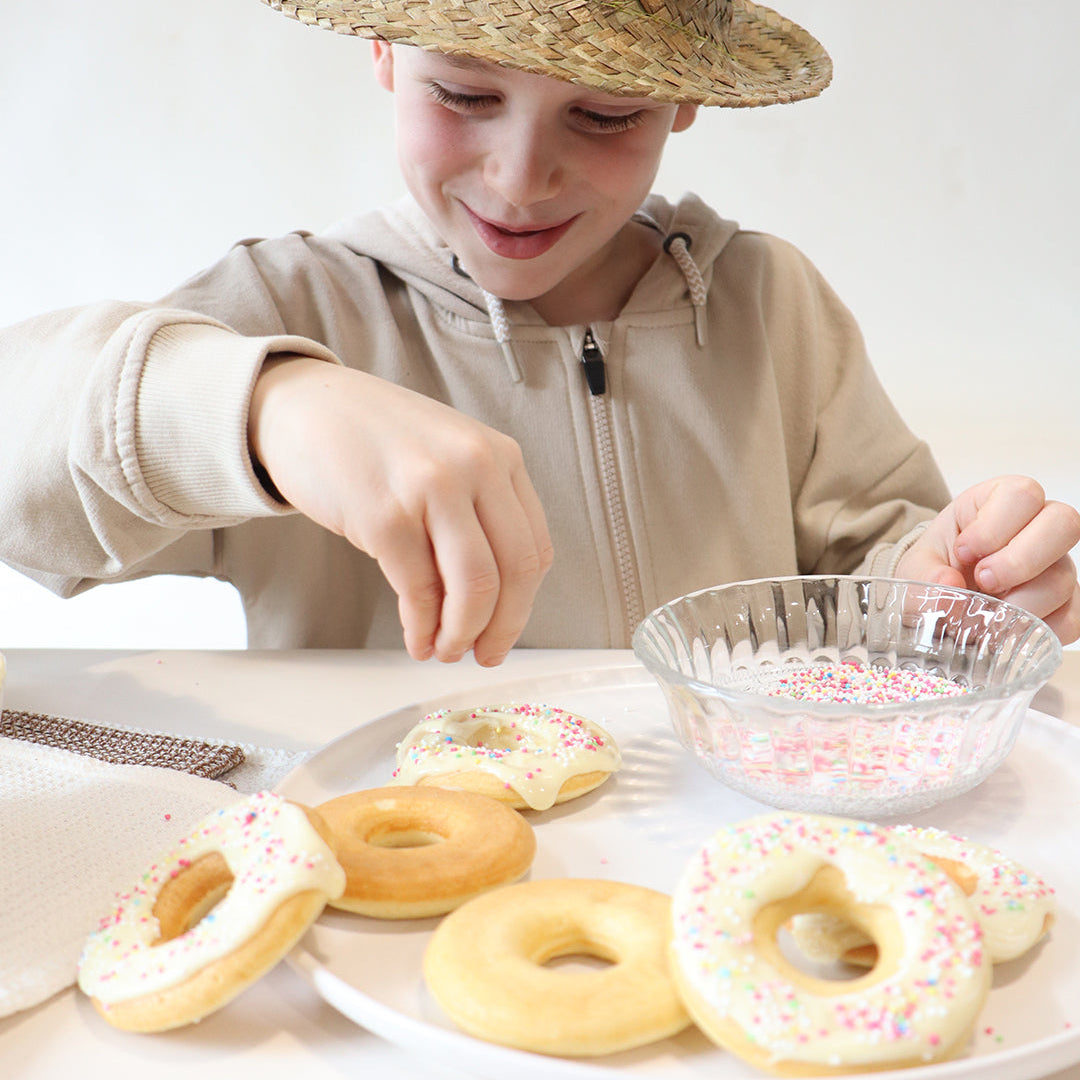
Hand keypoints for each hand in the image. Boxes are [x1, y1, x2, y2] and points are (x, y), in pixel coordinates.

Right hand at [249, 356, 552, 664]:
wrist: (304, 405)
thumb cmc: (375, 438)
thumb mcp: (448, 456)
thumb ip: (478, 511)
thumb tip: (490, 600)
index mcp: (500, 455)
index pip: (535, 548)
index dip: (524, 605)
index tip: (506, 632)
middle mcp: (474, 466)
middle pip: (515, 571)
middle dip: (502, 628)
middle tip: (484, 654)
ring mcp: (430, 488)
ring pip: (474, 587)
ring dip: (462, 634)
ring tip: (446, 650)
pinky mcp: (384, 515)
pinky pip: (418, 590)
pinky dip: (422, 627)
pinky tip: (417, 638)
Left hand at [896, 475, 1079, 643]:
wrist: (938, 599)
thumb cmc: (934, 568)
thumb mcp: (916, 566)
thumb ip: (924, 574)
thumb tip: (948, 586)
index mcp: (1000, 502)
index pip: (1022, 494)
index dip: (994, 527)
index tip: (963, 552)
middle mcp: (1039, 529)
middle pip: (1064, 524)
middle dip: (1019, 560)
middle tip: (983, 581)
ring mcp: (1056, 567)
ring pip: (1063, 579)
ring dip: (1021, 602)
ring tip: (985, 611)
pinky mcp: (1064, 605)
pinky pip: (1070, 619)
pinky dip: (1037, 630)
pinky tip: (1006, 629)